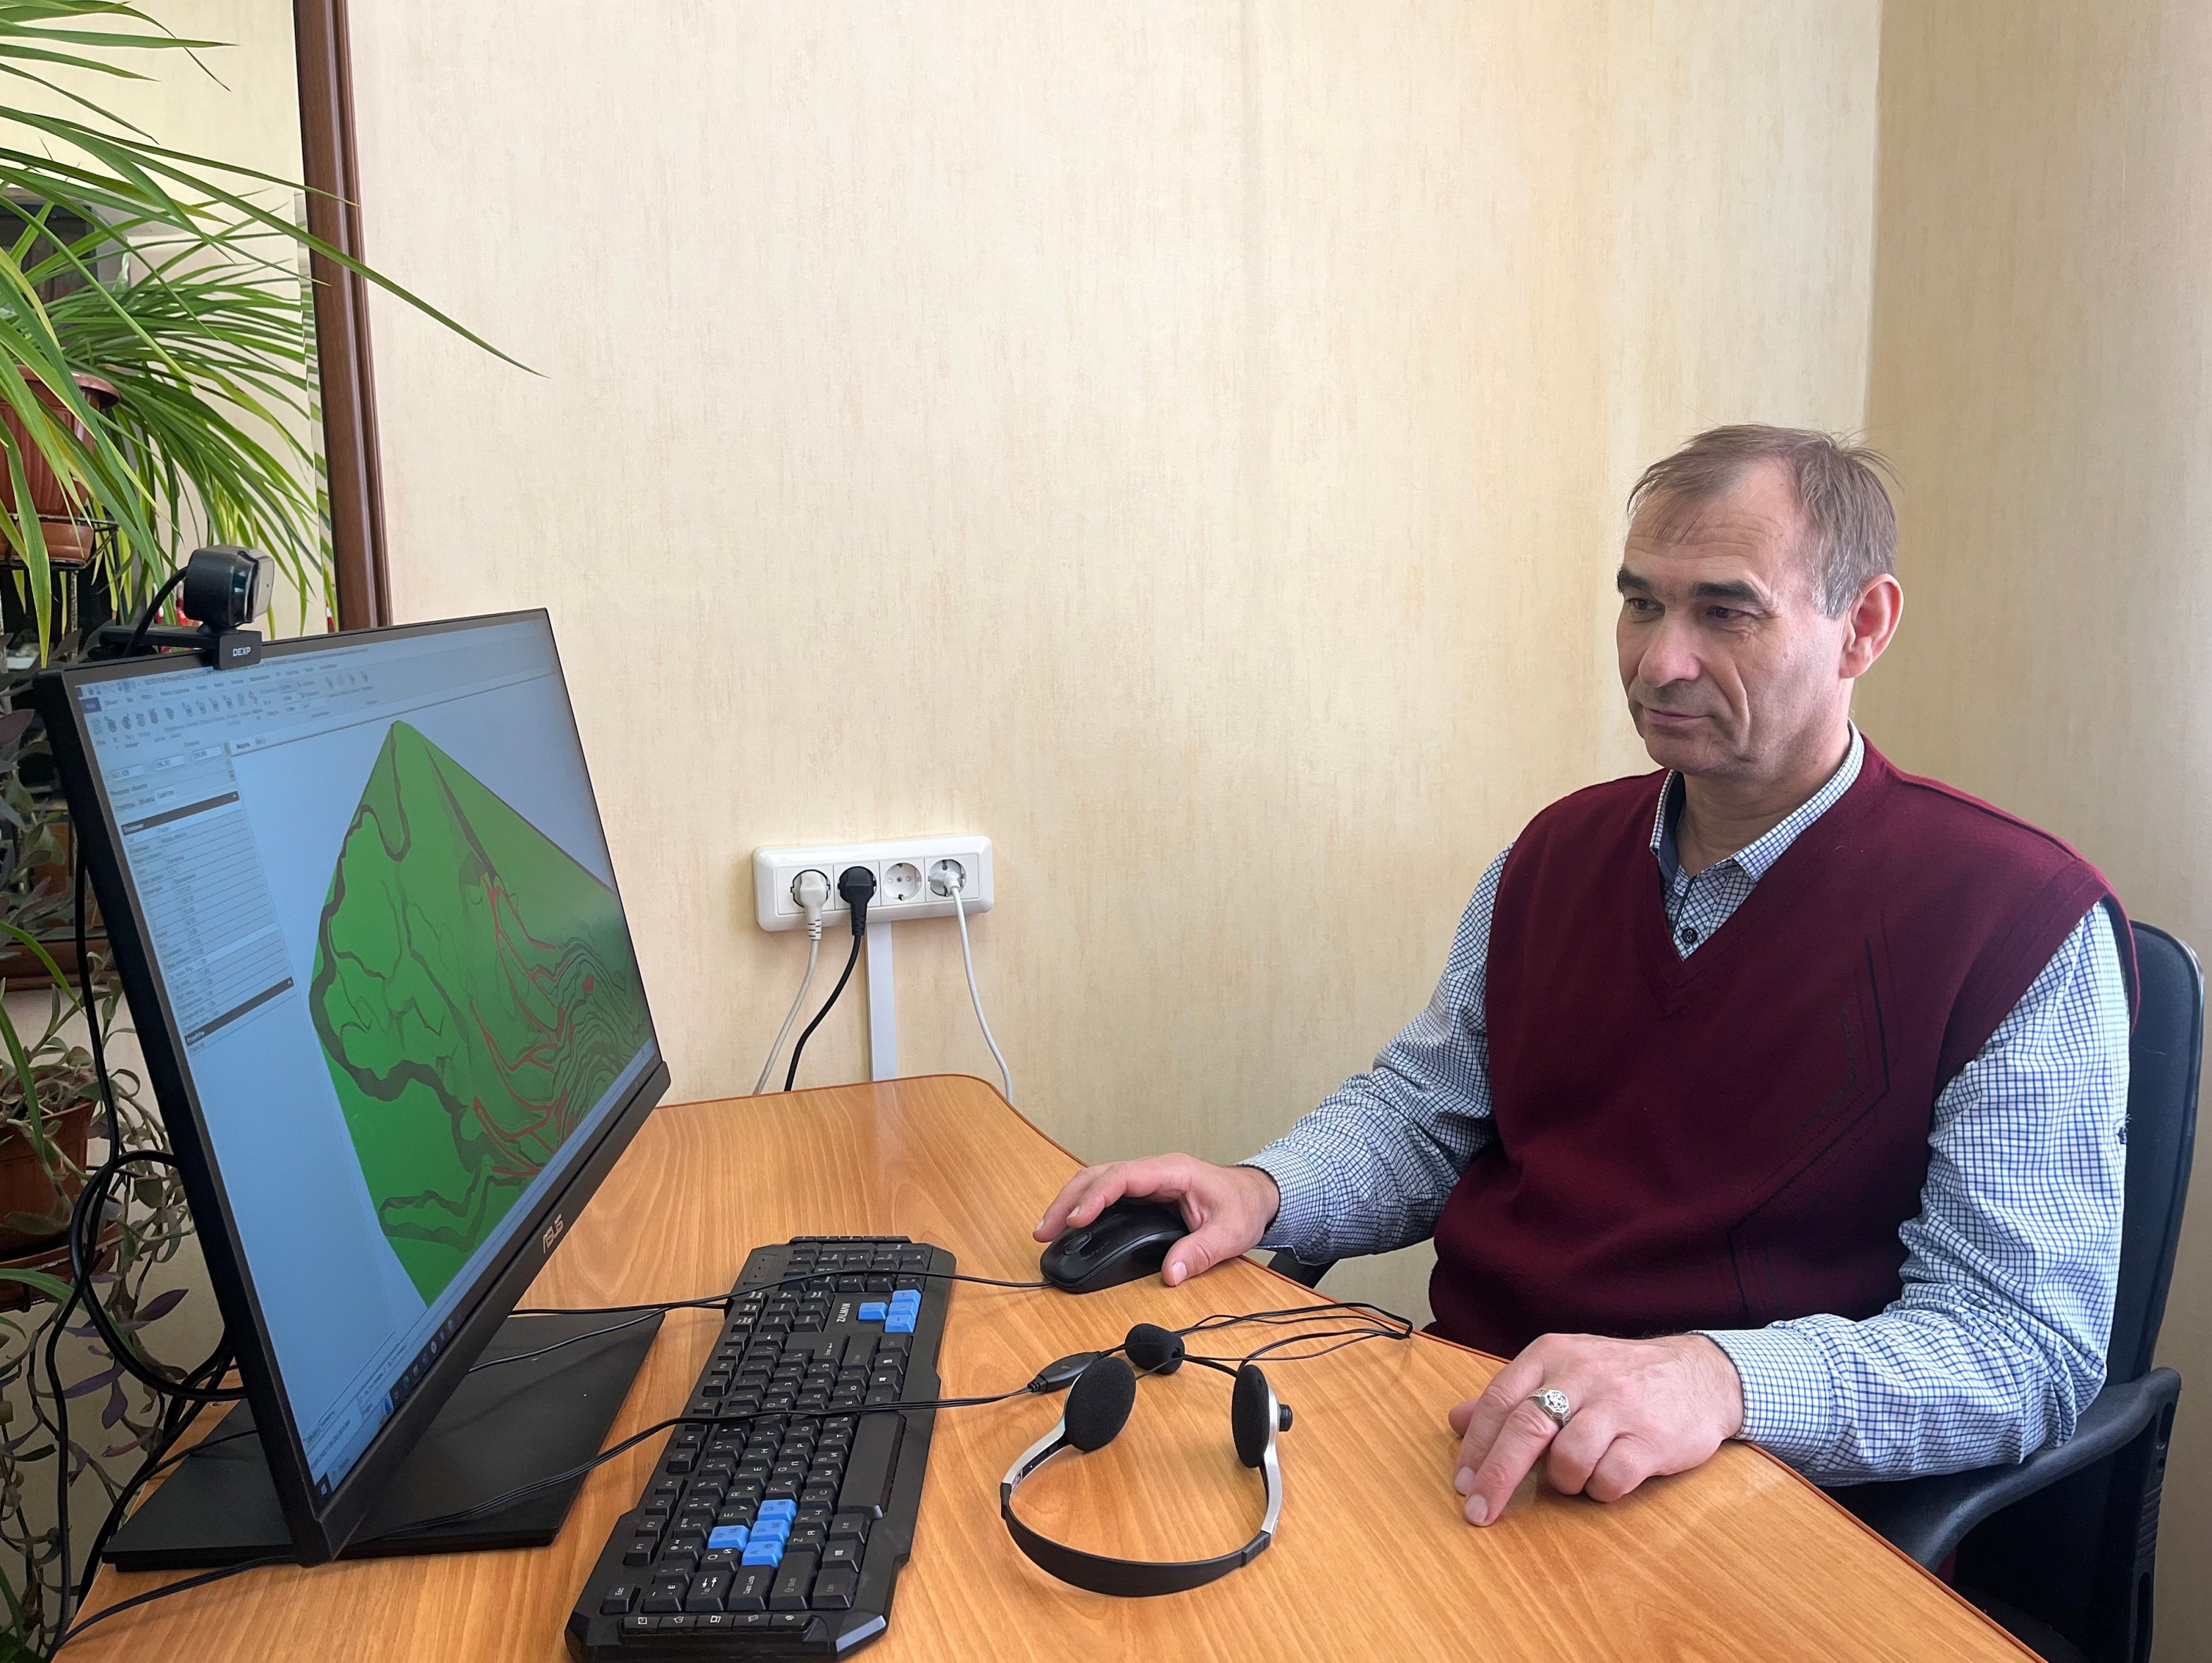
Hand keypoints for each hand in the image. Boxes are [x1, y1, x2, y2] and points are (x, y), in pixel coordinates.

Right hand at [1034, 1155, 1281, 1286]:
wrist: (1255, 1196)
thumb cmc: (1243, 1206)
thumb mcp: (1230, 1233)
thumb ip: (1200, 1253)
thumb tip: (1170, 1274)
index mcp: (1172, 1171)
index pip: (1122, 1177)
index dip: (1096, 1197)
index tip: (1076, 1220)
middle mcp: (1153, 1172)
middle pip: (1098, 1176)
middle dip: (1068, 1200)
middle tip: (1044, 1231)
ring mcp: (1145, 1182)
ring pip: (1096, 1182)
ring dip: (1069, 1204)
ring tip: (1046, 1232)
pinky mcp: (1142, 1195)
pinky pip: (1106, 1196)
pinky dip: (1083, 1209)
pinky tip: (1069, 1228)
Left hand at [1445, 1333, 1744, 1523]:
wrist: (1702, 1374)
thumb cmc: (1618, 1377)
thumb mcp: (1561, 1371)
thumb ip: (1510, 1396)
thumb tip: (1455, 1421)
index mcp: (1551, 1355)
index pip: (1499, 1401)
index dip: (1475, 1446)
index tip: (1462, 1483)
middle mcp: (1581, 1374)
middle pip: (1526, 1428)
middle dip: (1497, 1476)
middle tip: (1480, 1511)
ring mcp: (1619, 1405)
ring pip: (1569, 1457)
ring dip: (1563, 1481)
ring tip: (1576, 1476)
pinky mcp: (1653, 1438)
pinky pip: (1611, 1478)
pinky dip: (1600, 1489)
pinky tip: (1607, 1479)